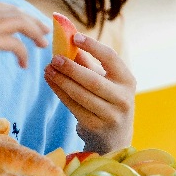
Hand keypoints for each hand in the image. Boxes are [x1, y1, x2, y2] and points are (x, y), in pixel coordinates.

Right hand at [0, 3, 48, 68]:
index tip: (25, 18)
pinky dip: (23, 54)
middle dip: (32, 19)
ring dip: (34, 32)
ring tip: (42, 44)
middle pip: (16, 12)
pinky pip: (16, 45)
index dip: (15, 12)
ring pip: (21, 22)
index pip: (1, 7)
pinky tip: (23, 65)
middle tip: (44, 29)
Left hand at [45, 32, 135, 153]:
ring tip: (48, 69)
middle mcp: (123, 98)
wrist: (114, 138)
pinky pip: (74, 106)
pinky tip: (51, 81)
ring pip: (81, 94)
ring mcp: (110, 115)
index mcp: (128, 81)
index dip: (93, 46)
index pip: (111, 58)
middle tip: (54, 58)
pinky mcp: (95, 127)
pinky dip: (60, 93)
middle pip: (93, 80)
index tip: (75, 37)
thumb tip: (68, 41)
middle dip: (71, 68)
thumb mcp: (105, 81)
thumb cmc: (107, 100)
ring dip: (61, 81)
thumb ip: (88, 62)